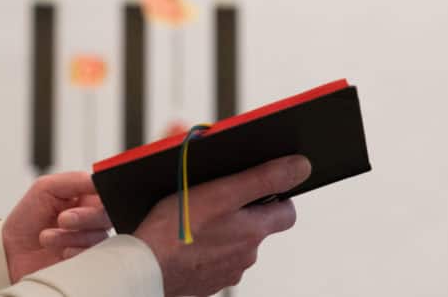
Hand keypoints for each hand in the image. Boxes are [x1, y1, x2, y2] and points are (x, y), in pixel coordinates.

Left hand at [2, 172, 112, 281]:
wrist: (10, 253)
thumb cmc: (25, 220)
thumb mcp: (45, 188)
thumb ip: (75, 180)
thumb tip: (98, 180)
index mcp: (84, 198)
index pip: (106, 194)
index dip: (103, 195)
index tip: (91, 197)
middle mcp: (90, 219)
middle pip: (107, 216)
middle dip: (85, 217)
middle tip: (63, 219)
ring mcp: (88, 241)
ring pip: (99, 237)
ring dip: (70, 237)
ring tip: (47, 237)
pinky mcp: (85, 262)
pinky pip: (93, 257)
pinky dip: (75, 253)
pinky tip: (60, 252)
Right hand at [133, 155, 311, 296]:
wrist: (146, 267)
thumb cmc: (176, 229)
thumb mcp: (223, 192)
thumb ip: (264, 178)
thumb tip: (301, 167)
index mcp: (254, 231)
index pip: (287, 212)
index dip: (276, 194)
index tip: (257, 185)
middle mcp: (246, 255)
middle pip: (256, 226)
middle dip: (241, 210)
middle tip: (214, 196)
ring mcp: (226, 270)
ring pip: (232, 242)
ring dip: (220, 229)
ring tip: (193, 217)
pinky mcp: (205, 280)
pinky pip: (212, 258)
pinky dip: (203, 247)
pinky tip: (184, 238)